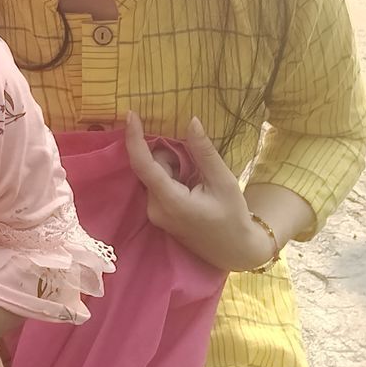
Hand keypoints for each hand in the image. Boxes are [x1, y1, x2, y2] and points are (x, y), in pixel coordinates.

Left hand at [126, 112, 275, 271]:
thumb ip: (204, 152)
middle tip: (196, 167)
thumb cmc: (233, 217)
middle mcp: (154, 208)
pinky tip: (191, 187)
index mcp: (170, 201)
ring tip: (197, 181)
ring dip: (172, 168)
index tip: (130, 114)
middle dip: (169, 156)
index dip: (134, 138)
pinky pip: (156, 184)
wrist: (235, 252)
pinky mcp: (156, 214)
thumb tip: (192, 121)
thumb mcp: (223, 182)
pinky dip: (170, 178)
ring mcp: (153, 213)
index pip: (143, 165)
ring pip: (153, 174)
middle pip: (150, 166)